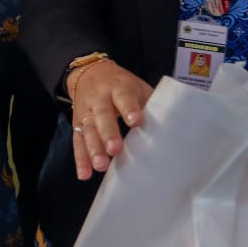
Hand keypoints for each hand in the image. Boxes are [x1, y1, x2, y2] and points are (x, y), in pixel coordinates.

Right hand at [68, 60, 153, 179]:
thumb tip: (170, 128)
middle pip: (102, 116)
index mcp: (118, 87)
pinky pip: (77, 142)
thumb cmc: (121, 85)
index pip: (123, 98)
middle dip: (108, 134)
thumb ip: (149, 105)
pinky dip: (80, 159)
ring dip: (93, 149)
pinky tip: (85, 174)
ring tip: (101, 166)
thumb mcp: (137, 87)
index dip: (129, 109)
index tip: (136, 122)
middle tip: (116, 150)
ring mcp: (86, 112)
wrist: (90, 72)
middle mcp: (99, 99)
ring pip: (87, 131)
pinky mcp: (77, 124)